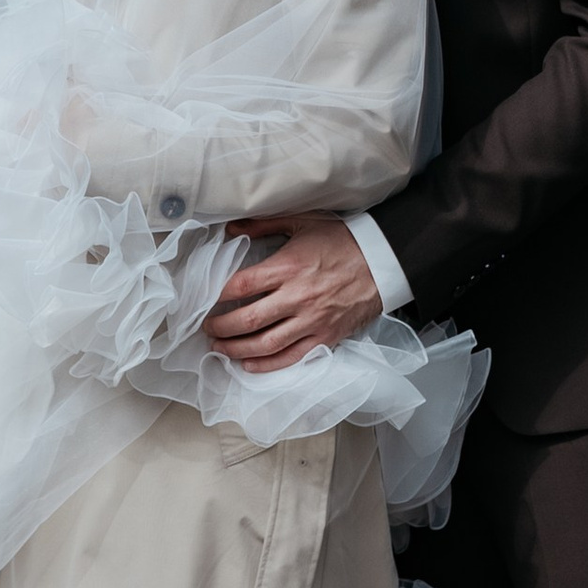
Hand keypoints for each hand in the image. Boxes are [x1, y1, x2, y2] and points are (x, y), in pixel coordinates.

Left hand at [203, 212, 381, 370]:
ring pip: (265, 344)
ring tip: (220, 348)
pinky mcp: (325, 337)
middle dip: (221, 327)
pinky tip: (249, 364)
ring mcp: (311, 321)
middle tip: (207, 328)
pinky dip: (267, 365)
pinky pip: (291, 357)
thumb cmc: (342, 241)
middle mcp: (297, 297)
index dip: (216, 296)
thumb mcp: (302, 222)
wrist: (382, 262)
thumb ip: (263, 225)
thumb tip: (231, 228)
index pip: (241, 286)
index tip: (205, 301)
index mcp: (287, 268)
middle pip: (247, 320)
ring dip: (236, 349)